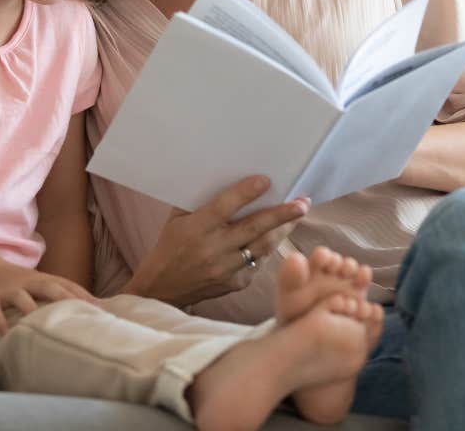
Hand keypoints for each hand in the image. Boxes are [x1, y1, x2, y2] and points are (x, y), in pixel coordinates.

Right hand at [0, 260, 96, 334]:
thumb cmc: (16, 283)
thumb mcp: (37, 284)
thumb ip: (57, 293)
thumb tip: (86, 308)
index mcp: (41, 279)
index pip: (66, 285)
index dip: (83, 295)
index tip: (102, 309)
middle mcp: (27, 282)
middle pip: (48, 286)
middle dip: (64, 298)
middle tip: (81, 312)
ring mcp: (7, 290)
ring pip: (20, 297)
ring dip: (30, 308)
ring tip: (41, 324)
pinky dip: (0, 321)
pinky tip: (6, 334)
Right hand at [126, 175, 308, 307]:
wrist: (162, 288)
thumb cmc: (170, 245)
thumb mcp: (177, 219)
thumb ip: (199, 201)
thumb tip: (225, 176)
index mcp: (197, 228)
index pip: (224, 208)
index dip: (245, 193)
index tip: (266, 180)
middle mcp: (214, 249)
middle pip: (254, 229)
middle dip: (282, 215)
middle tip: (303, 202)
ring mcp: (226, 269)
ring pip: (262, 247)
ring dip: (283, 230)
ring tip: (298, 214)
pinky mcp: (235, 284)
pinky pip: (257, 263)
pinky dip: (268, 248)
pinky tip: (277, 236)